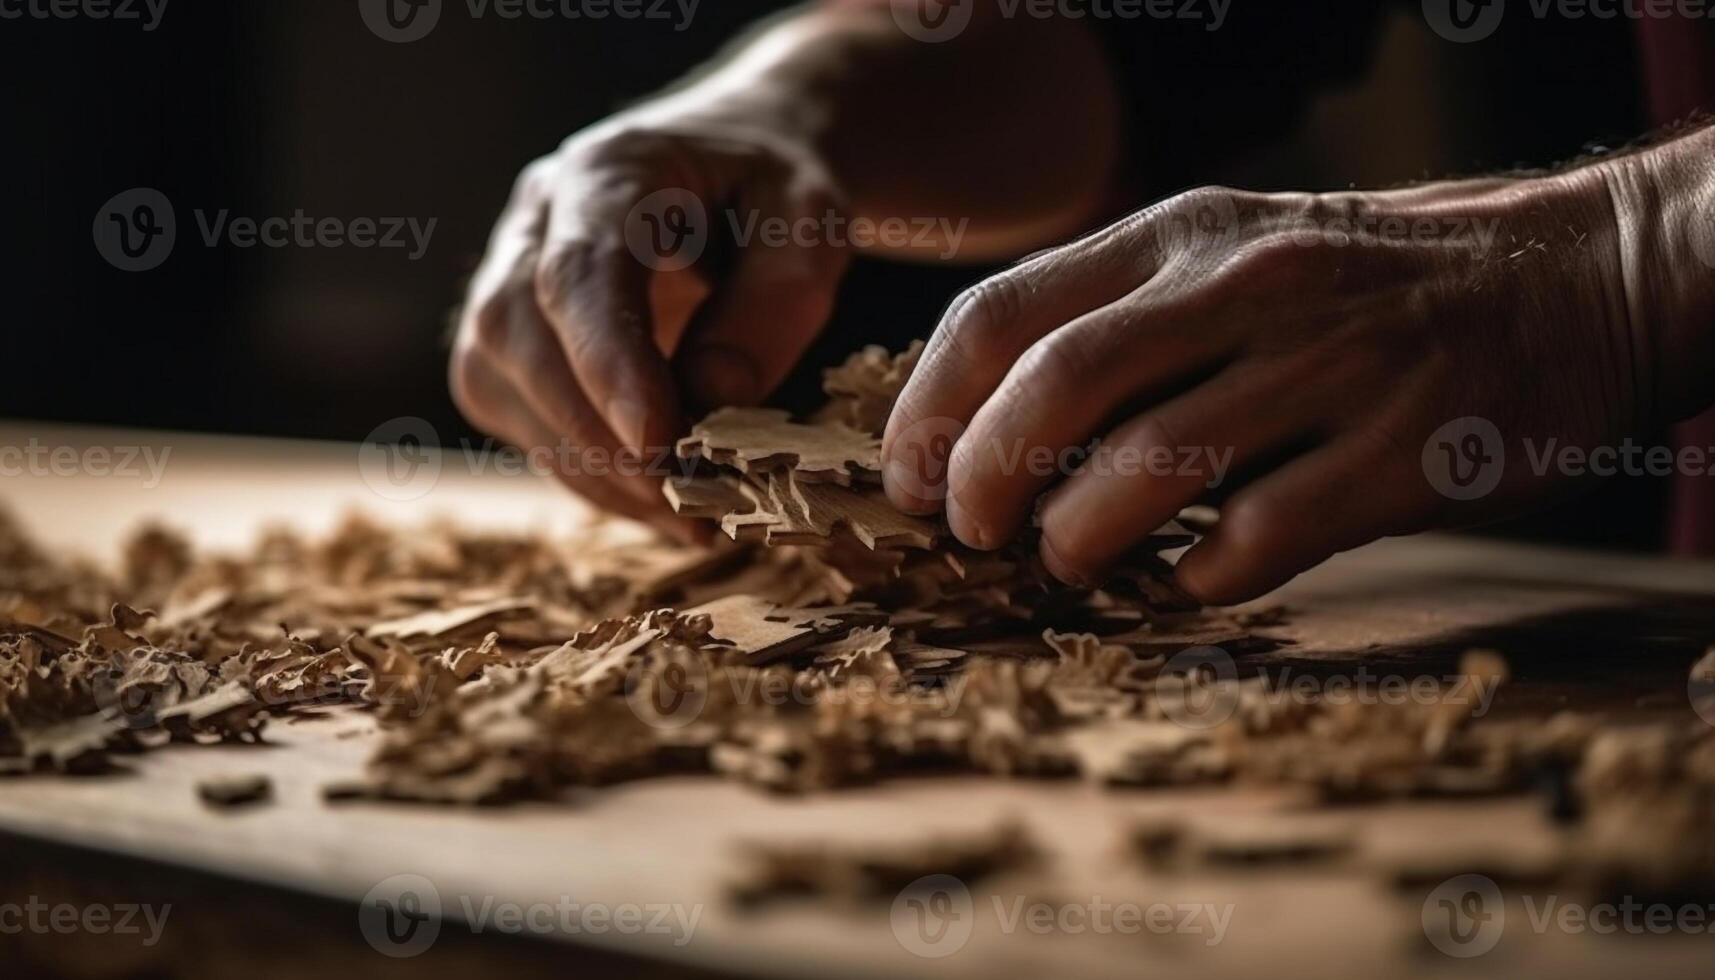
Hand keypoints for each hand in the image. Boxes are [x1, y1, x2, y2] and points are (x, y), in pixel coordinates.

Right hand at [449, 102, 848, 531]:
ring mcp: (507, 279)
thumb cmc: (776, 193)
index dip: (608, 363)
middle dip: (596, 435)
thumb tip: (711, 401)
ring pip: (503, 388)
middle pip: (518, 334)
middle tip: (687, 501)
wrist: (741, 170)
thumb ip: (772, 304)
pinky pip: (522, 418)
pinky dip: (587, 474)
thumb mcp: (810, 227)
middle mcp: (533, 222)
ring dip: (590, 469)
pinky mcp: (510, 343)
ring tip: (686, 518)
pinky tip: (658, 503)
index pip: (579, 272)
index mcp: (605, 173)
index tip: (657, 441)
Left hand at [884, 169, 1653, 602]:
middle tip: (971, 531)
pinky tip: (1184, 580)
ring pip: (1146, 469)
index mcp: (1182, 235)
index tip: (909, 475)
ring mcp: (1327, 368)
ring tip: (1067, 562)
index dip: (930, 408)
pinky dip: (1194, 577)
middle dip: (984, 478)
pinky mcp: (1401, 455)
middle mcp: (1243, 288)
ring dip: (1076, 538)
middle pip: (1056, 388)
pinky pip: (1257, 538)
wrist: (1576, 279)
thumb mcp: (1237, 251)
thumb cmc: (1371, 283)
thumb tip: (987, 426)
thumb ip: (1123, 317)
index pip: (1004, 313)